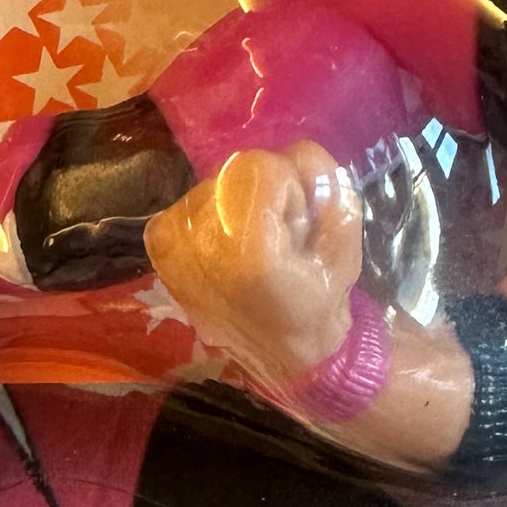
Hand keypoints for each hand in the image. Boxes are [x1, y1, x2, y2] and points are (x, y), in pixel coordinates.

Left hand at [146, 142, 362, 382]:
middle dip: (265, 195)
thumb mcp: (346, 247)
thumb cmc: (318, 302)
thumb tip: (300, 151)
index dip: (290, 190)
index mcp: (246, 249)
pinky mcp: (160, 243)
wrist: (280, 355)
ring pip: (216, 182)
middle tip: (278, 238)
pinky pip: (194, 199)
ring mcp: (172, 242)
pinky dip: (216, 215)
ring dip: (240, 204)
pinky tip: (227, 248)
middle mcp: (198, 242)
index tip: (296, 229)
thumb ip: (330, 188)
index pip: (261, 166)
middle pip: (236, 170)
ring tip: (253, 248)